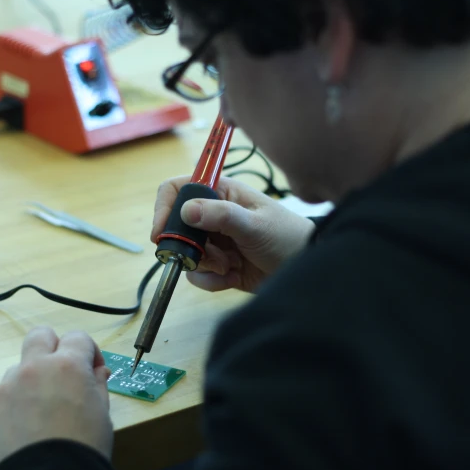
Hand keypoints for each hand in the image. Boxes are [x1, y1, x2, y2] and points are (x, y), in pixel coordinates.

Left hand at [0, 328, 112, 469]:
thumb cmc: (83, 449)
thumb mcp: (103, 414)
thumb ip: (97, 385)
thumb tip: (96, 372)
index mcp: (67, 366)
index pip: (78, 337)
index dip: (89, 352)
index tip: (93, 371)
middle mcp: (33, 369)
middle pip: (39, 336)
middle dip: (53, 347)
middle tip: (62, 373)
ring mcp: (6, 389)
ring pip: (18, 370)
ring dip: (31, 382)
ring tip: (41, 413)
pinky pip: (2, 399)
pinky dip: (13, 408)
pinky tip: (24, 431)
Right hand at [151, 176, 315, 292]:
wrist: (306, 270)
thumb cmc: (287, 237)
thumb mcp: (254, 225)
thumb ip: (221, 216)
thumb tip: (185, 210)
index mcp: (221, 193)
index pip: (178, 189)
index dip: (165, 208)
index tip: (162, 233)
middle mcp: (213, 215)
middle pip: (177, 228)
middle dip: (189, 247)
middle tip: (211, 256)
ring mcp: (215, 241)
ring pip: (186, 254)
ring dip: (205, 265)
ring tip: (230, 265)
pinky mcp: (218, 265)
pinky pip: (198, 275)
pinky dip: (211, 281)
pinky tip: (233, 277)